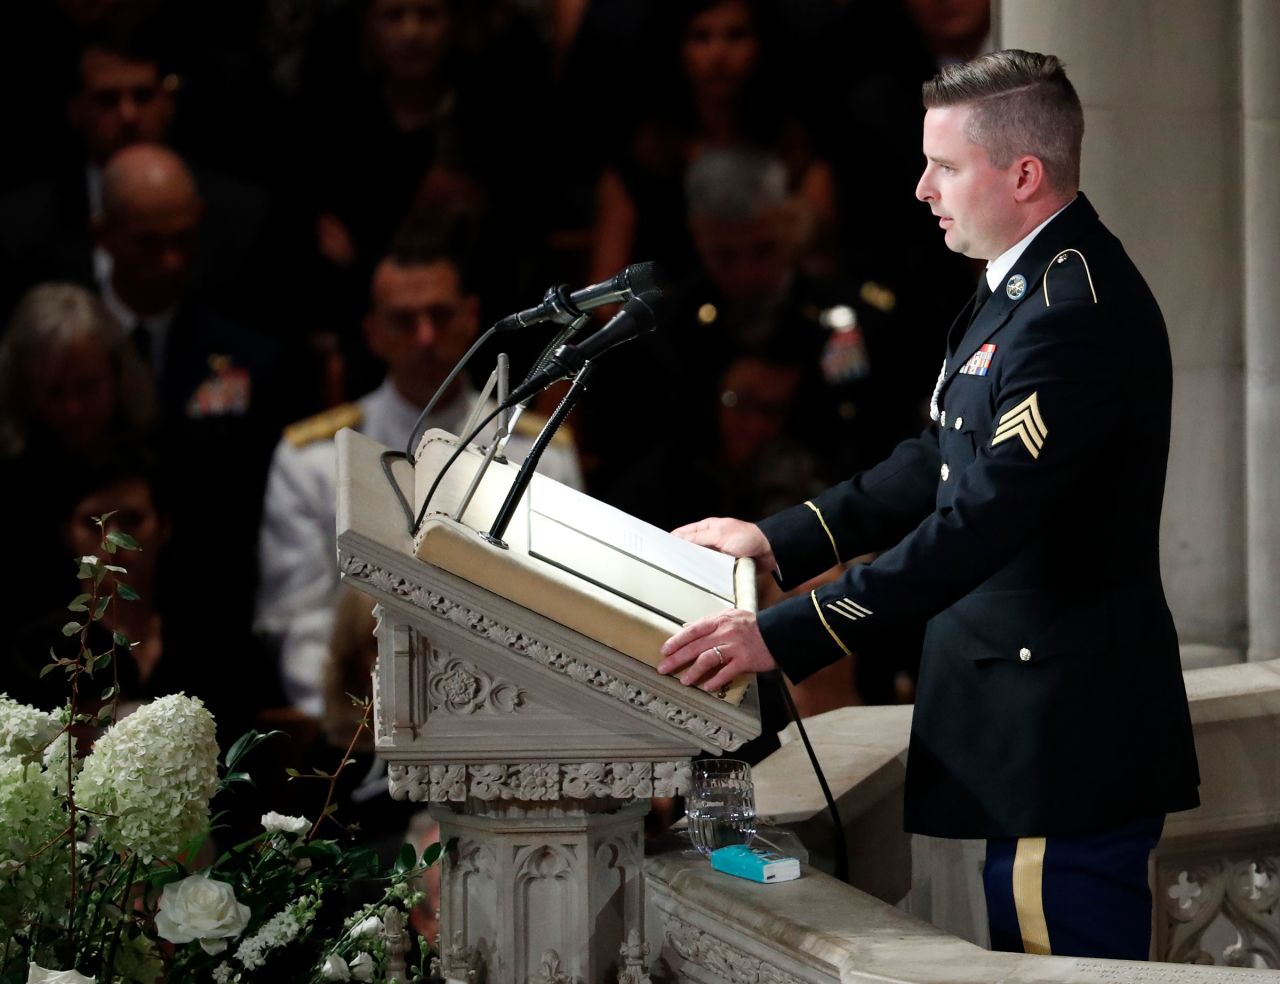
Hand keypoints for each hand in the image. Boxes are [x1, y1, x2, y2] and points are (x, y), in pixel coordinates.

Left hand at [658, 608, 777, 691]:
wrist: (779, 632)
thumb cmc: (754, 626)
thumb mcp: (731, 616)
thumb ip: (709, 621)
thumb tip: (686, 626)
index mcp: (720, 621)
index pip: (692, 630)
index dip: (676, 640)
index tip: (665, 650)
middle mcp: (725, 633)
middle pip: (695, 646)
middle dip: (677, 658)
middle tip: (664, 668)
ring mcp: (735, 647)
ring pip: (707, 659)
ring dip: (693, 671)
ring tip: (684, 681)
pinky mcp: (745, 660)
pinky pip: (726, 672)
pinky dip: (715, 680)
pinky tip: (707, 687)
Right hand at [671, 517, 775, 572]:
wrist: (770, 552)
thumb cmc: (747, 538)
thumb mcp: (720, 534)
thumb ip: (698, 537)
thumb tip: (678, 539)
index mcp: (706, 527)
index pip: (682, 534)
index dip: (671, 541)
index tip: (660, 551)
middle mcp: (709, 540)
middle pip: (688, 549)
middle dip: (681, 556)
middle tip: (668, 566)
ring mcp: (716, 553)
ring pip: (698, 562)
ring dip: (694, 567)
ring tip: (681, 575)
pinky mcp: (723, 566)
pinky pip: (709, 571)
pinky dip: (705, 574)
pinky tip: (699, 580)